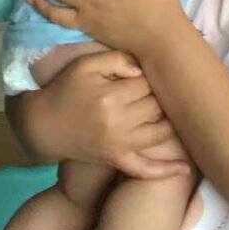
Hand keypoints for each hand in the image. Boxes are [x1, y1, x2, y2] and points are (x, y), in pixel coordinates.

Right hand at [6, 49, 190, 180]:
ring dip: (172, 123)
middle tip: (164, 87)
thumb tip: (142, 68)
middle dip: (162, 96)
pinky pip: (144, 168)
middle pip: (157, 106)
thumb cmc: (65, 89)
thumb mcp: (85, 65)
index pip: (147, 83)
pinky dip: (165, 170)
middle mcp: (118, 123)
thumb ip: (115, 59)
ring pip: (160, 133)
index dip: (152, 75)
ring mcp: (119, 145)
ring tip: (182, 112)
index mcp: (110, 97)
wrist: (43, 124)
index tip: (153, 69)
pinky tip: (185, 168)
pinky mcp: (117, 159)